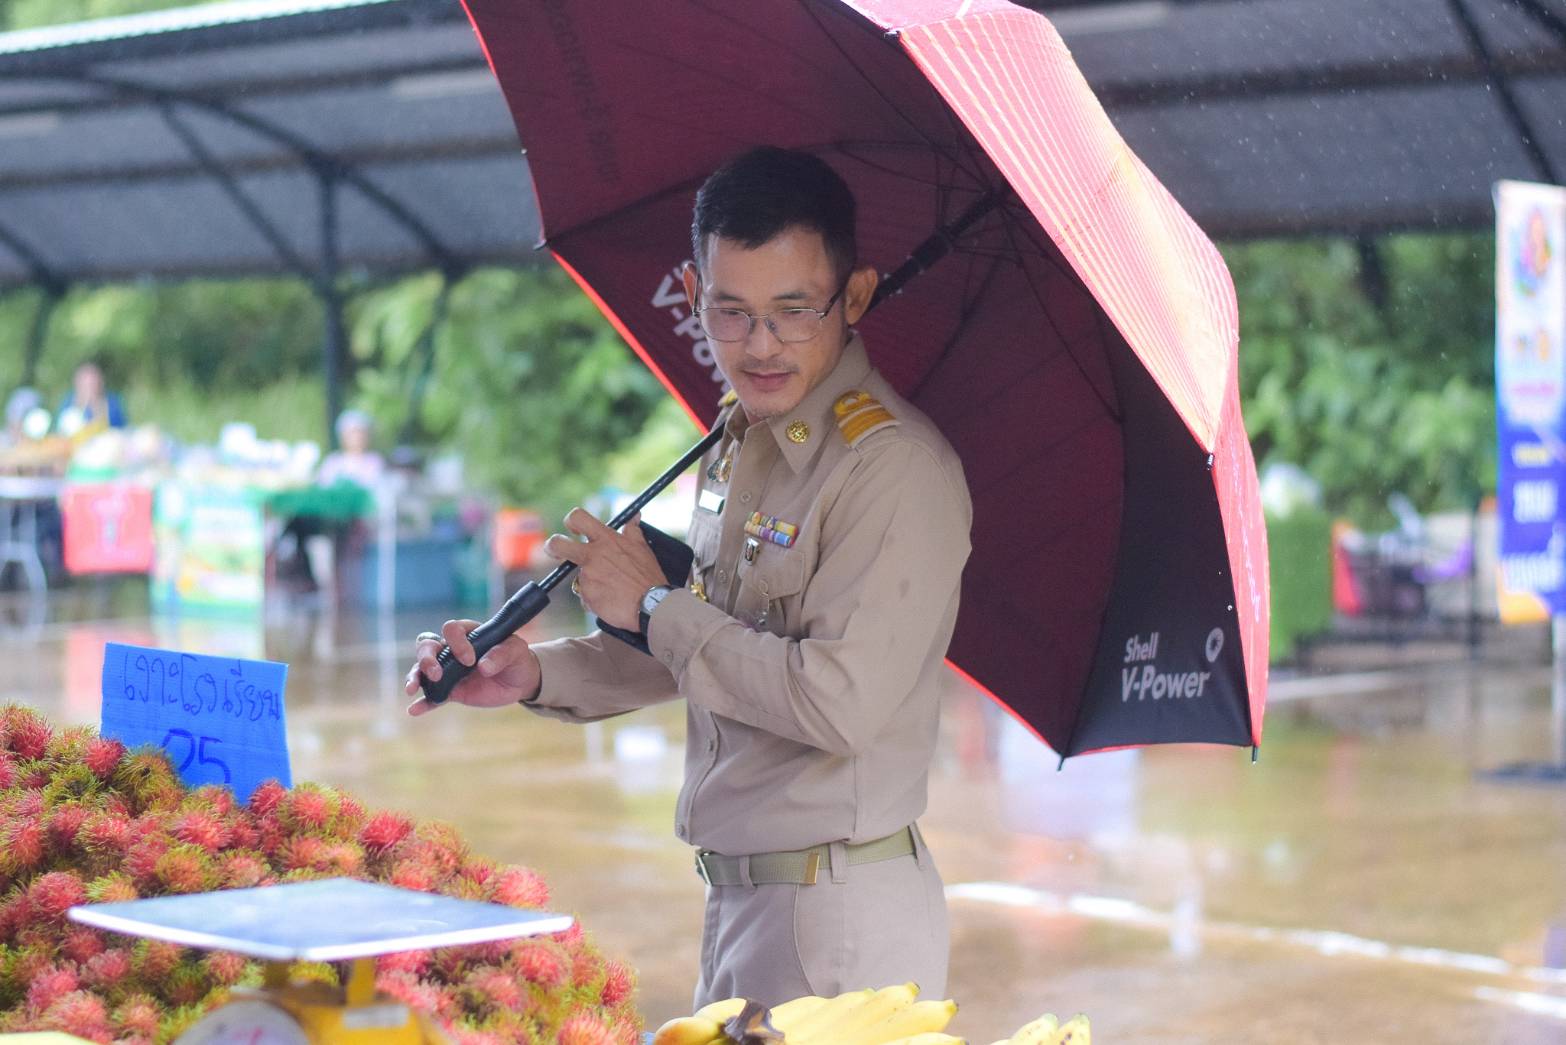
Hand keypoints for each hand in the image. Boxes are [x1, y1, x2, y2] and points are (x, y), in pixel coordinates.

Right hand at [404, 618, 541, 715]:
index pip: (452, 630)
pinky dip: (422, 703)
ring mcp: (449, 671)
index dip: (457, 643)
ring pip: (422, 669)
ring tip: (413, 689)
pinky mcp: (451, 691)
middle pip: (427, 645)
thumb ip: (501, 654)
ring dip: (415, 676)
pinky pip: (432, 696)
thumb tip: (483, 667)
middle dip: (426, 658)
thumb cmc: (516, 658)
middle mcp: (453, 650)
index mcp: (468, 633)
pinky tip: (414, 710)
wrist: (520, 680)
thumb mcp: (516, 650)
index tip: (470, 660)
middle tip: (436, 673)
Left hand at [544, 508, 665, 631]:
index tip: (572, 530)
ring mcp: (588, 576)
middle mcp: (593, 555)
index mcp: (606, 540)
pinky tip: (611, 600)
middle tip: (556, 552)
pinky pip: (587, 597)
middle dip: (552, 547)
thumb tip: (634, 516)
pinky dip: (596, 600)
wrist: (653, 605)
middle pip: (558, 544)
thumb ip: (632, 531)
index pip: (578, 518)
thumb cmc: (648, 577)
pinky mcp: (587, 596)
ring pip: (580, 578)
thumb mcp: (642, 548)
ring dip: (591, 584)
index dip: (571, 522)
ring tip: (612, 590)